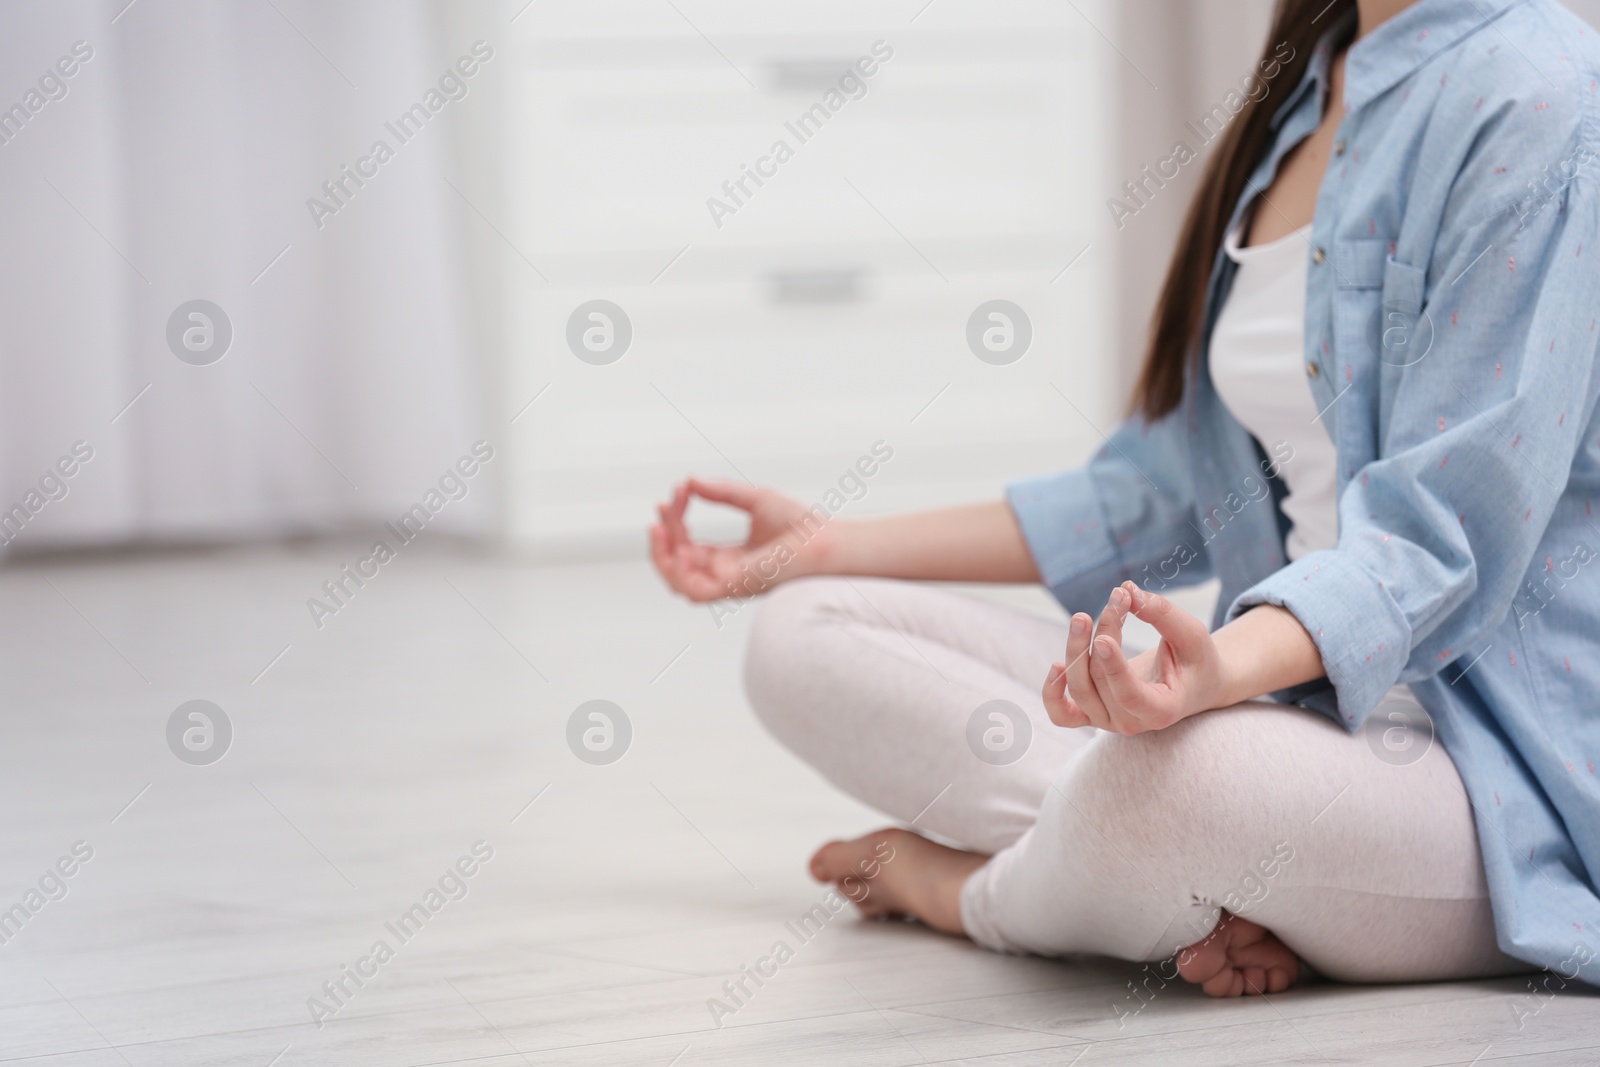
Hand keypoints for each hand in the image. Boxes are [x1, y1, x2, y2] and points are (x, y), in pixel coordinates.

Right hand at [649, 478, 829, 601]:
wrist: (824, 540)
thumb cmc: (800, 525)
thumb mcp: (754, 499)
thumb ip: (721, 492)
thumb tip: (690, 481)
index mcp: (730, 560)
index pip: (689, 545)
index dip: (677, 520)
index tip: (681, 490)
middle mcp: (726, 575)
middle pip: (679, 561)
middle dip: (666, 532)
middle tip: (665, 504)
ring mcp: (728, 584)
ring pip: (678, 581)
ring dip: (661, 555)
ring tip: (657, 526)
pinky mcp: (733, 589)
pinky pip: (692, 591)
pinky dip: (675, 571)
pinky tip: (672, 544)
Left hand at [1042, 581, 1226, 733]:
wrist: (1193, 684)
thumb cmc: (1195, 660)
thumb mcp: (1192, 635)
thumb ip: (1163, 614)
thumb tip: (1127, 590)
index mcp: (1161, 711)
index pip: (1129, 695)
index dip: (1114, 668)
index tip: (1103, 637)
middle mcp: (1131, 722)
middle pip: (1101, 679)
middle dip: (1105, 632)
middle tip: (1118, 597)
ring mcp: (1108, 721)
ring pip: (1079, 689)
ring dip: (1076, 649)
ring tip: (1082, 618)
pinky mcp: (1092, 713)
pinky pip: (1061, 714)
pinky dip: (1052, 694)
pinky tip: (1055, 665)